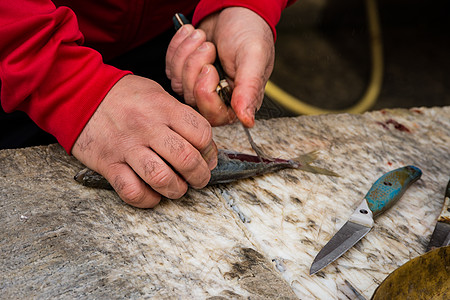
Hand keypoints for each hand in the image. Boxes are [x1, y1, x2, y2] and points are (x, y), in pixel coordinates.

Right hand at [72, 75, 217, 207]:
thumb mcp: (157, 93)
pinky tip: (152, 194)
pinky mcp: (108, 164)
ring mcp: (126, 147)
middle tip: (199, 178)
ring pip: (161, 178)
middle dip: (200, 175)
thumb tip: (203, 145)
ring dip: (176, 189)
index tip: (207, 157)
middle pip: (186, 159)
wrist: (79, 92)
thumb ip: (180, 116)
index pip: (201, 133)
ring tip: (178, 187)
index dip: (210, 150)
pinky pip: (132, 191)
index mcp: (163, 108)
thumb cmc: (124, 95)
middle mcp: (147, 127)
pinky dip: (147, 199)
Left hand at [166, 7, 274, 127]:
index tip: (209, 69)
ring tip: (202, 36)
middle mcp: (218, 97)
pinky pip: (170, 69)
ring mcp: (199, 86)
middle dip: (194, 67)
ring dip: (186, 54)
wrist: (235, 9)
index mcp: (239, 100)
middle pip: (192, 99)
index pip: (214, 115)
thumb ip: (249, 89)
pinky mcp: (186, 73)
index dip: (205, 93)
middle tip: (209, 46)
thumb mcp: (253, 58)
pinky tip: (191, 35)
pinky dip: (178, 47)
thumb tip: (248, 120)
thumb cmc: (250, 32)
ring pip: (179, 84)